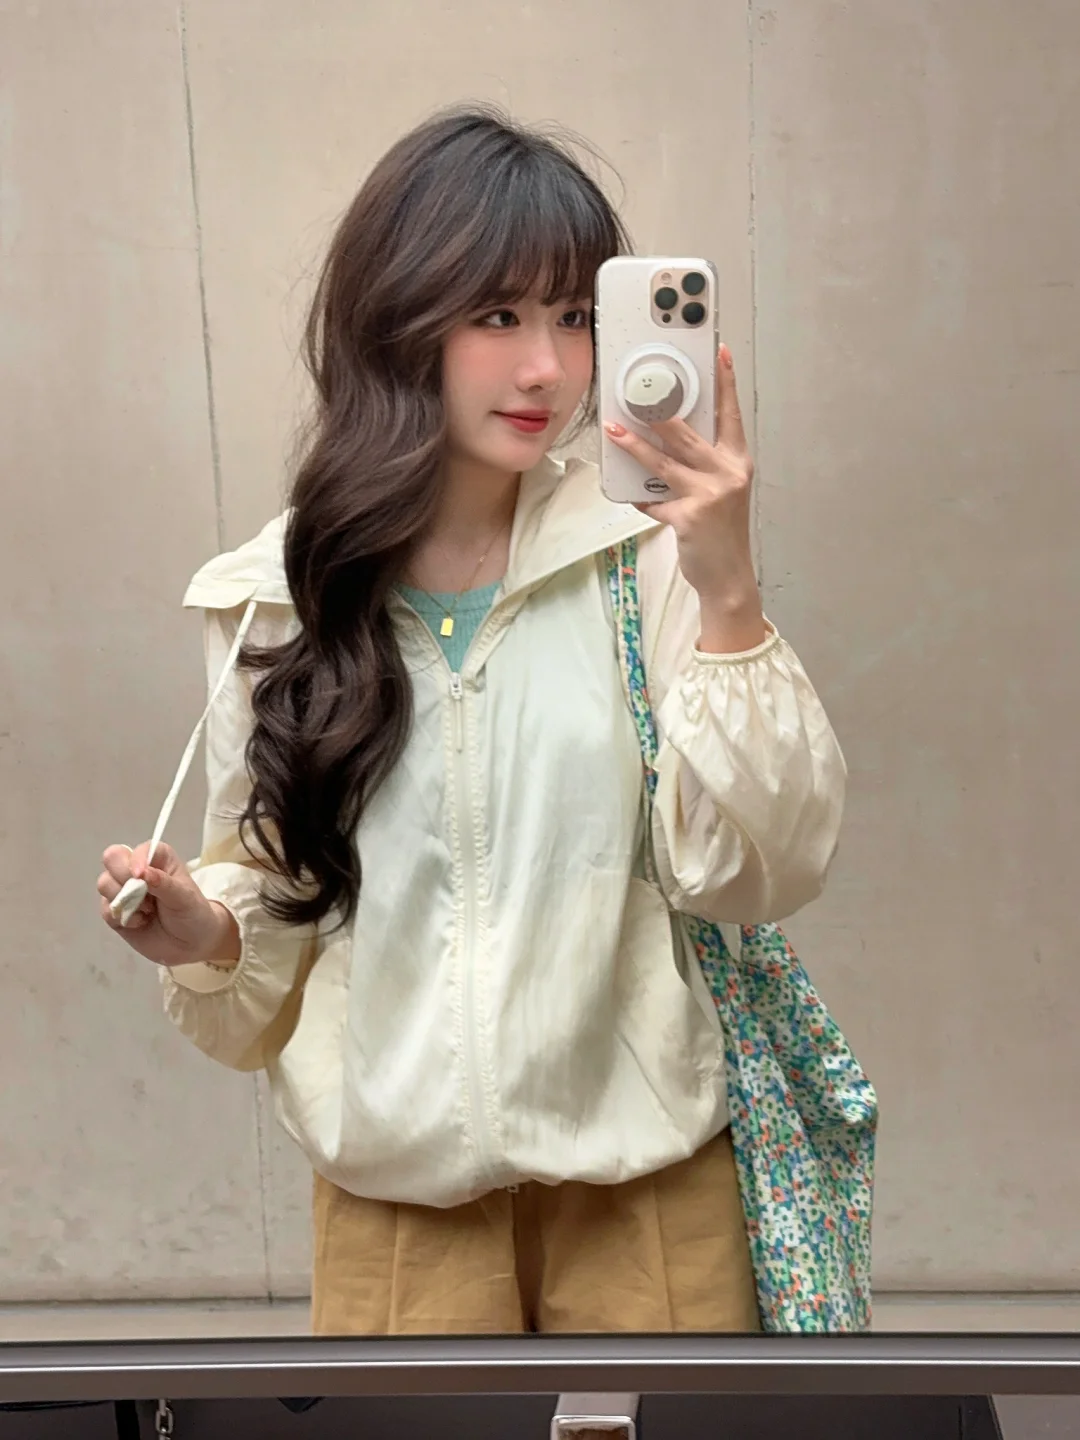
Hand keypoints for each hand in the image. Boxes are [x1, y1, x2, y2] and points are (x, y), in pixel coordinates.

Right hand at [97, 840, 239, 968]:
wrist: (191, 945)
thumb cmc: (192, 913)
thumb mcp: (184, 897)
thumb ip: (163, 883)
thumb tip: (142, 872)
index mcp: (159, 858)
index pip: (139, 849)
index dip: (136, 860)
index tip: (140, 876)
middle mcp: (138, 869)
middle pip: (112, 858)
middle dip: (123, 877)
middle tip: (142, 894)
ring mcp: (124, 890)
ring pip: (104, 883)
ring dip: (124, 900)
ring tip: (148, 911)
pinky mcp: (116, 911)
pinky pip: (105, 909)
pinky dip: (121, 917)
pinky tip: (140, 923)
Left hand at [604, 343, 766, 649]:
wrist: (728, 576)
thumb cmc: (721, 532)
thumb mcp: (722, 492)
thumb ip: (702, 465)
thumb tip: (668, 440)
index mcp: (737, 462)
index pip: (731, 414)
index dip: (725, 382)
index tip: (720, 352)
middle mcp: (728, 474)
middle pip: (687, 433)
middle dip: (660, 411)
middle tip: (639, 389)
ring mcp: (709, 495)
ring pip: (663, 461)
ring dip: (634, 445)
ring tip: (613, 429)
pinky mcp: (689, 517)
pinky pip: (654, 501)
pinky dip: (640, 499)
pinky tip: (631, 496)